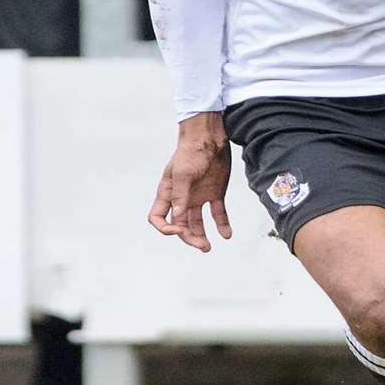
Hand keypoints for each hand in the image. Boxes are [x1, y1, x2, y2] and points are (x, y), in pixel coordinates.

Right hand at [147, 114, 234, 251]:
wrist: (211, 137)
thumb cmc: (192, 151)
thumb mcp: (183, 173)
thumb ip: (180, 195)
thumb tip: (177, 217)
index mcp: (168, 193)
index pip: (158, 217)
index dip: (165, 228)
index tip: (178, 229)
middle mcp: (181, 197)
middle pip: (179, 224)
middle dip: (188, 237)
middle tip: (202, 246)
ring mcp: (198, 196)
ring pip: (196, 223)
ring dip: (201, 235)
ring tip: (208, 247)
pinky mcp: (214, 193)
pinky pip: (217, 214)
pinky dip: (222, 225)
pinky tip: (227, 234)